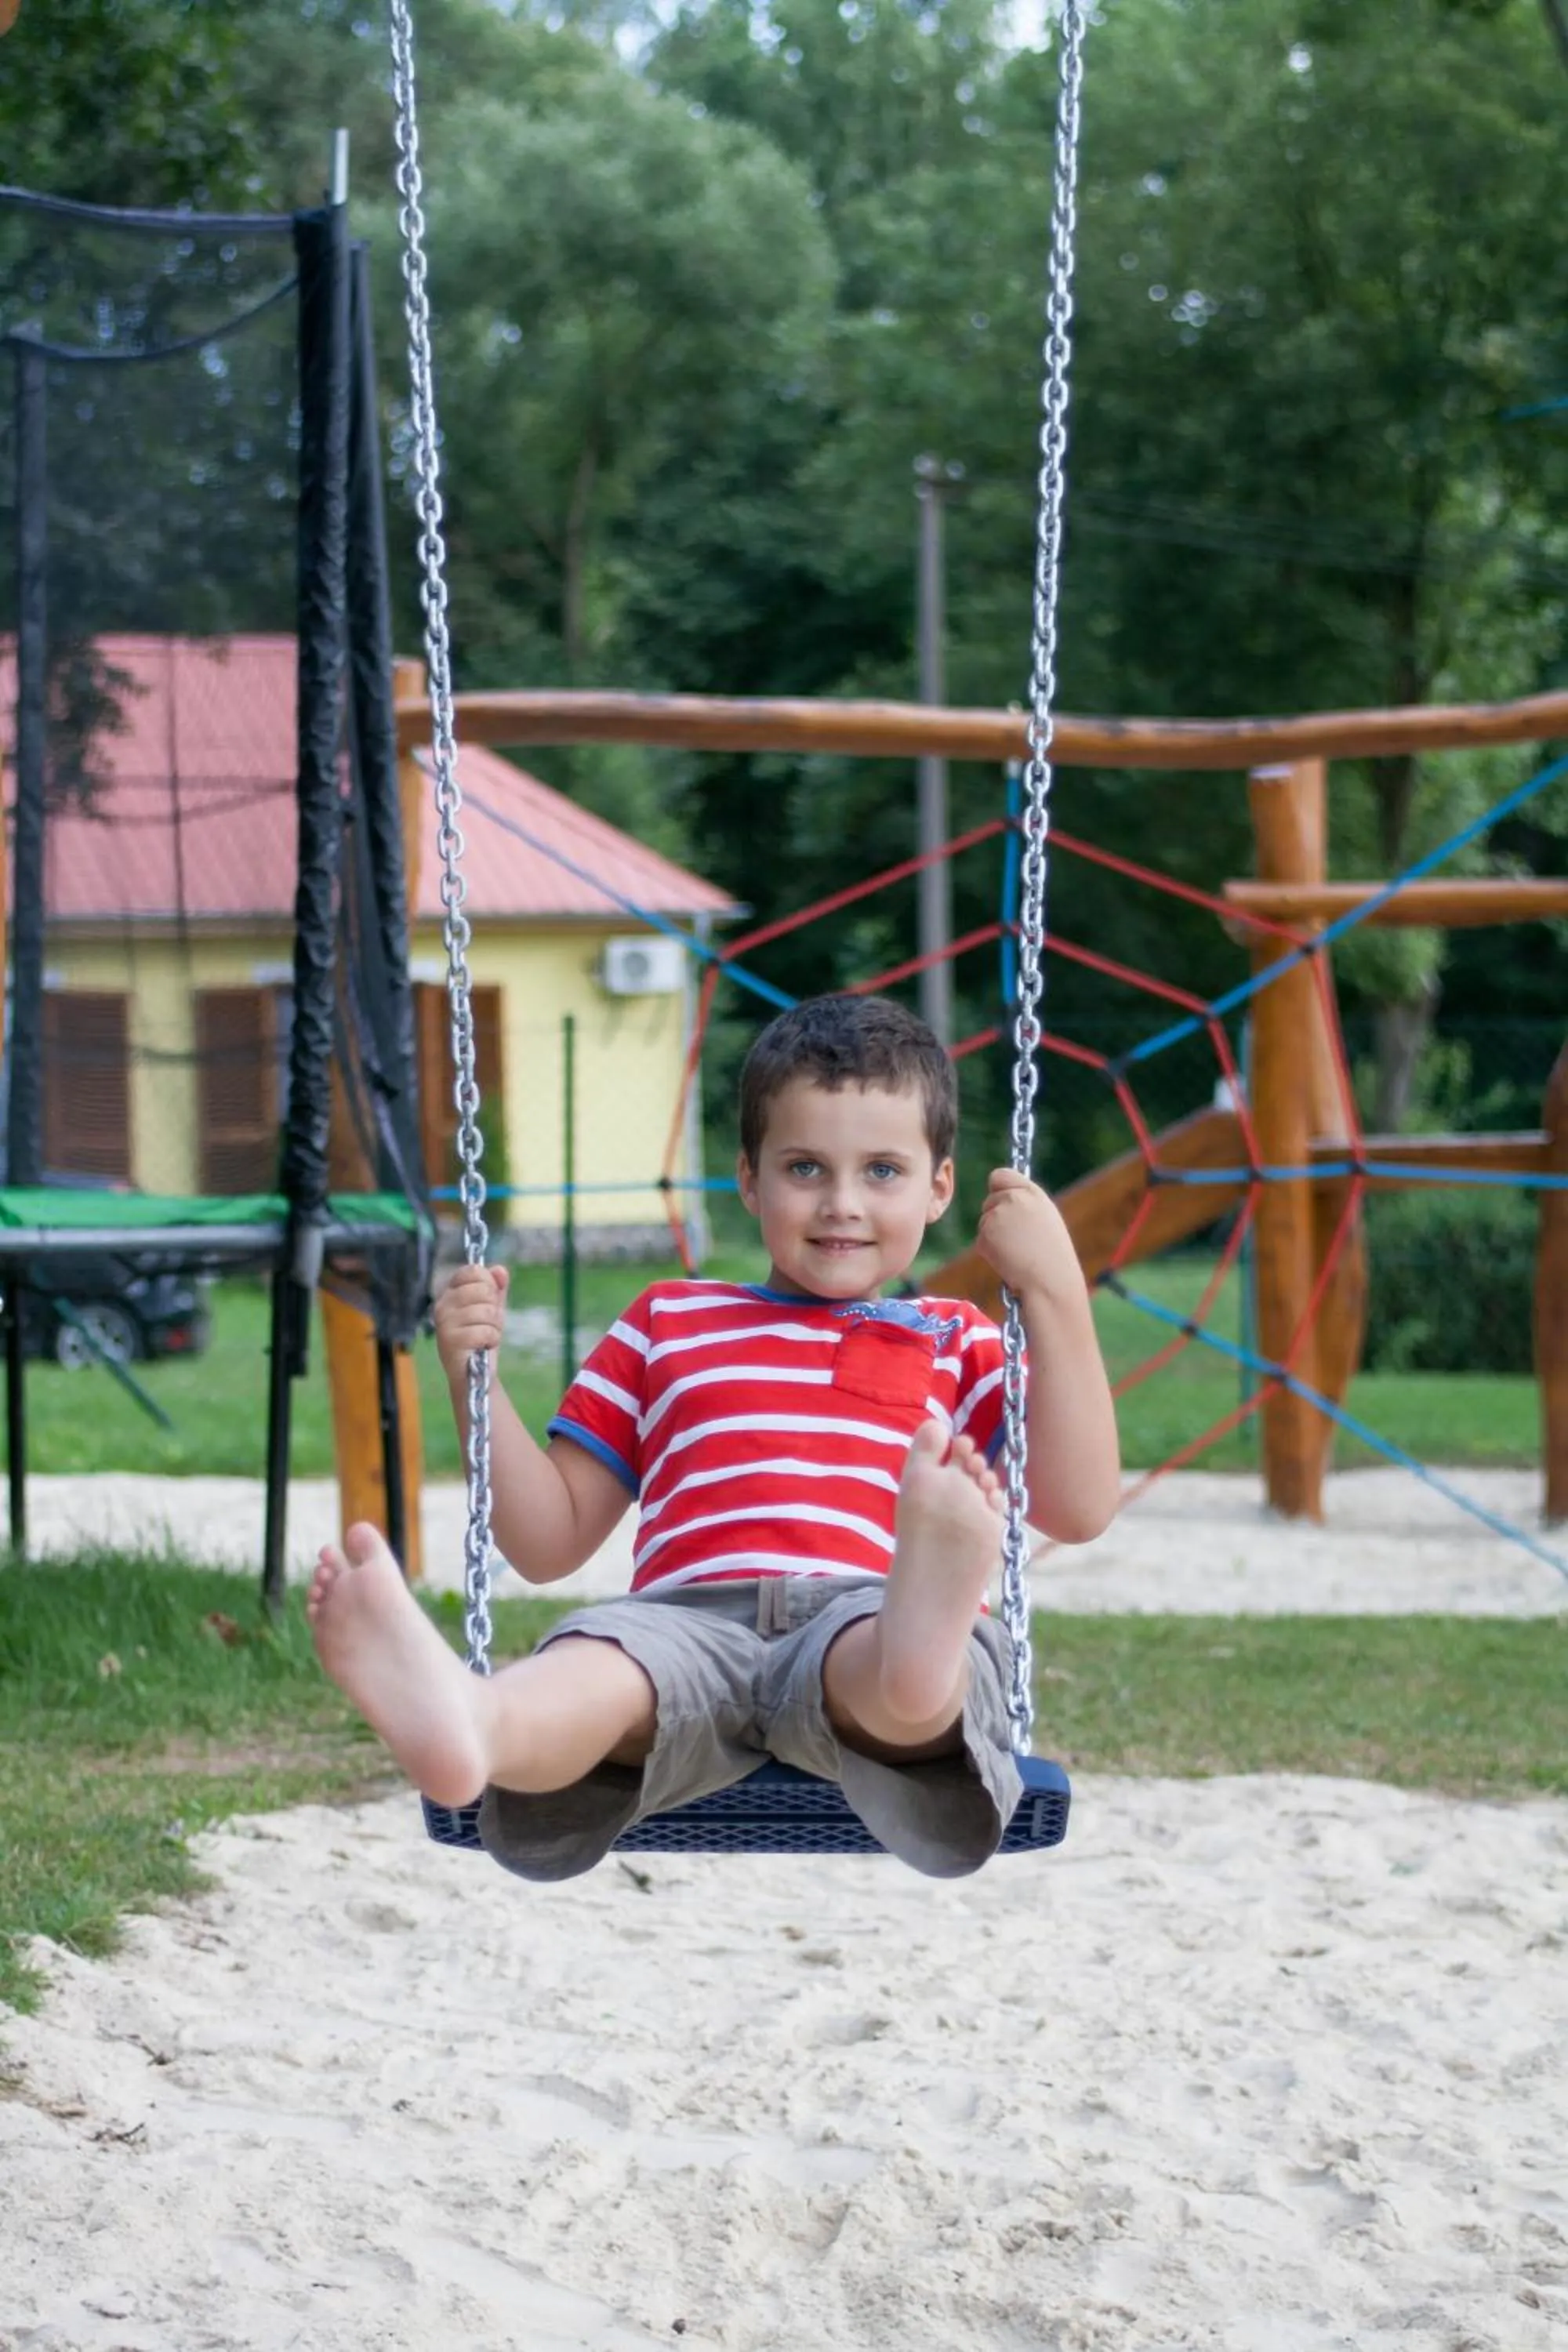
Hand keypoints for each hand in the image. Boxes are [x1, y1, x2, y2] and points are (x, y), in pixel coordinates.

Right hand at [433, 1262, 507, 1387]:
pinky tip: (483, 1346)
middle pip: (483, 1289)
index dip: (488, 1283)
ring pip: (486, 1311)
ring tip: (485, 1337)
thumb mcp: (492, 1309)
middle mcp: (443, 1305)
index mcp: (451, 1293)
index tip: (488, 1301)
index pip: (472, 1271)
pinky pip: (485, 1331)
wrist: (476, 1373)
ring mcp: (444, 1323)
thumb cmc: (482, 1338)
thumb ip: (496, 1288)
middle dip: (494, 1309)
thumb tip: (499, 1270)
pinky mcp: (450, 1341)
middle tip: (487, 1324)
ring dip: (494, 1327)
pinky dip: (492, 1340)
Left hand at [975, 1168, 1082, 1303]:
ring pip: (984, 1222)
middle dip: (996, 1218)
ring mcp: (998, 1215)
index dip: (998, 1189)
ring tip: (1017, 1251)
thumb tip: (999, 1198)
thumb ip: (1024, 1204)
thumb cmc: (1052, 1256)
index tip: (1002, 1203)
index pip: (1000, 1175)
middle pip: (989, 1201)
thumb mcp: (1045, 1219)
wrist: (1050, 1281)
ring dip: (994, 1237)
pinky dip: (990, 1252)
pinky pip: (981, 1240)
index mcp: (1032, 1193)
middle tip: (1017, 1240)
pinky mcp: (986, 1234)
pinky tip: (1009, 1260)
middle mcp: (1014, 1198)